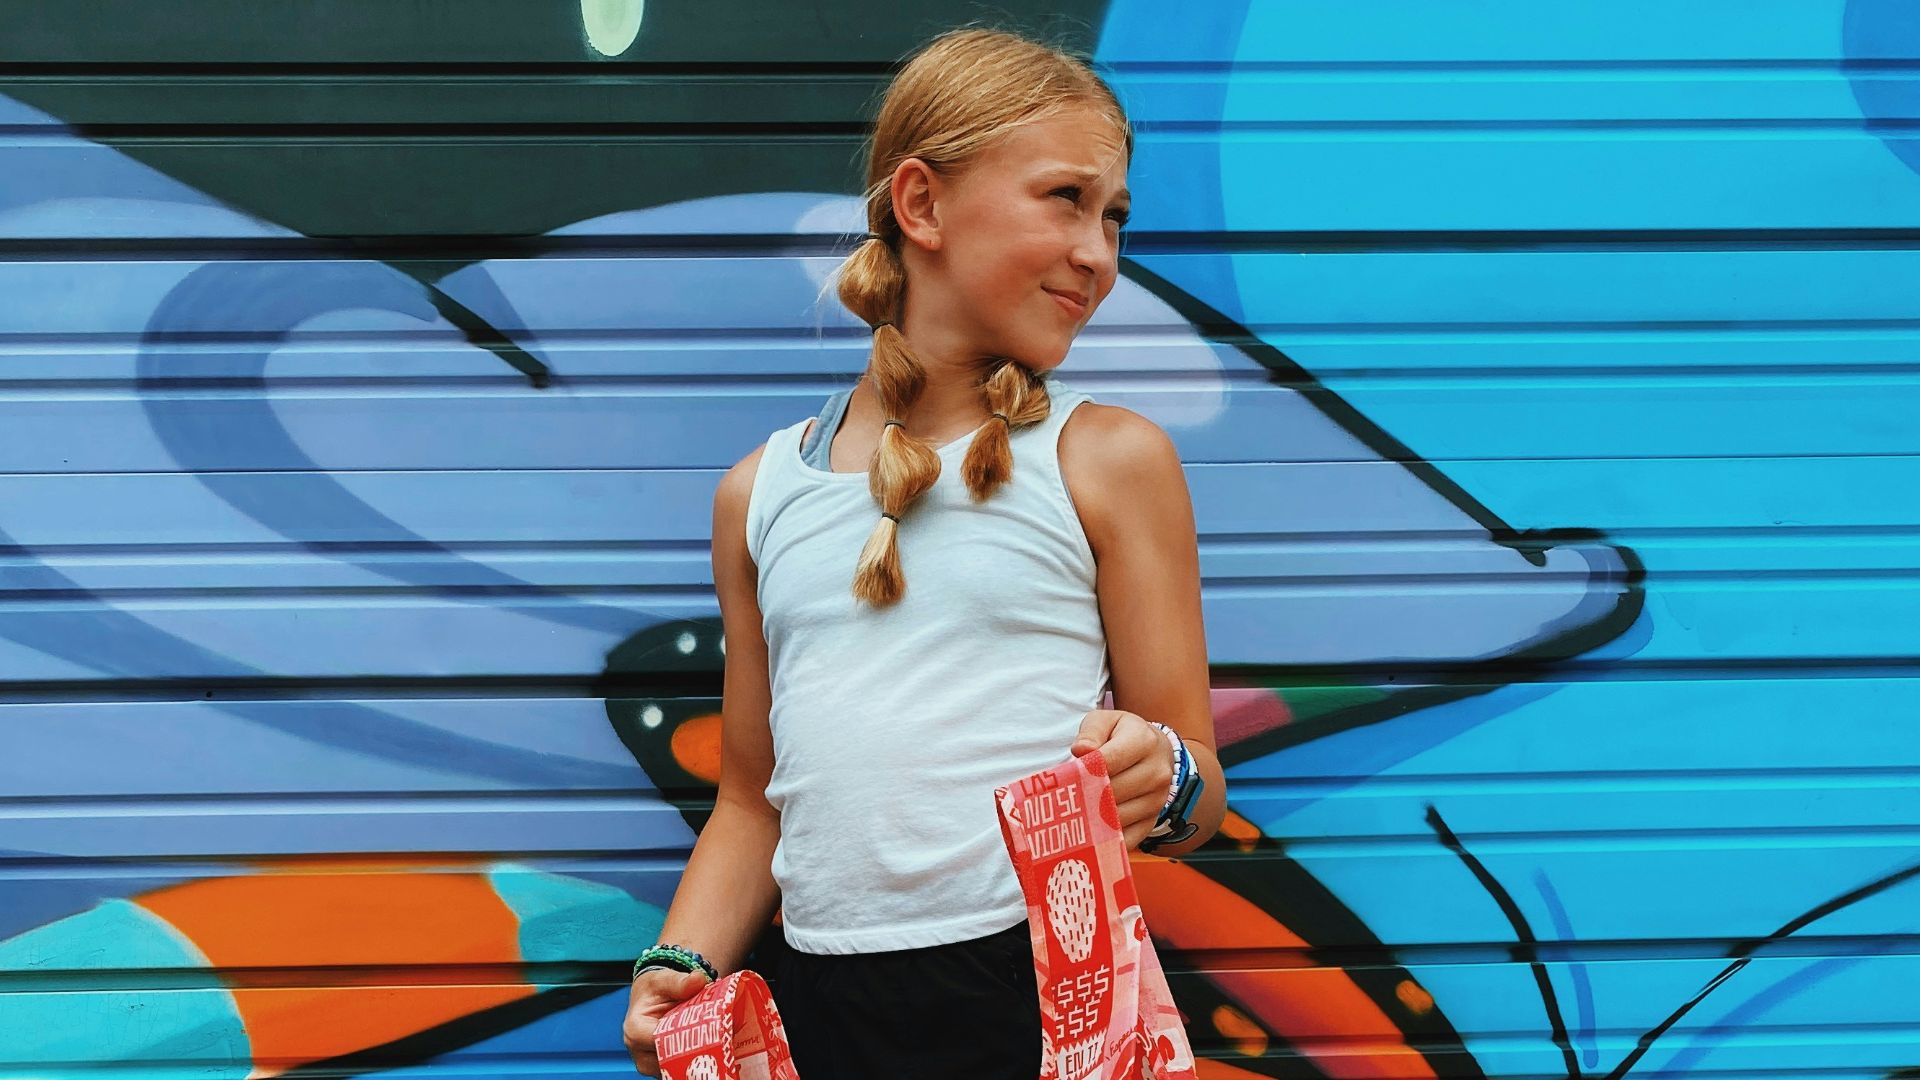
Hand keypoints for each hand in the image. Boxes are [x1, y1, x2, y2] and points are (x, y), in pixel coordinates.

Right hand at [622, 966, 711, 1075]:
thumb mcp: (664, 979)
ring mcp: (652, 1065)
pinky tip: (713, 1044)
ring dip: (699, 1054)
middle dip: (697, 1046)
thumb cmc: (654, 989)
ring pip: (680, 1066)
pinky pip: (684, 1068)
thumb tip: (698, 979)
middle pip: (673, 1058)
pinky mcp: (664, 1069)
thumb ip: (680, 981)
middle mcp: (640, 1053)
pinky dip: (698, 1057)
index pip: (663, 1041)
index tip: (711, 1025)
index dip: (688, 1034)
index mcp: (635, 1030)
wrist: (650, 998)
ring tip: (719, 1037)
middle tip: (722, 1033)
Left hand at [1070, 709, 1175, 850]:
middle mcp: (1157, 773)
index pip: (1108, 761)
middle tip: (1065, 796)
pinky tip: (1089, 830)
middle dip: (1085, 795)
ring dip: (1092, 818)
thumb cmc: (1122, 735)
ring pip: (1117, 818)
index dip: (1084, 770)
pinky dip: (1105, 838)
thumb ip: (1090, 732)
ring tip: (1074, 811)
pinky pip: (1125, 839)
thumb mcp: (1106, 721)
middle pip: (1112, 792)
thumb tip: (1081, 751)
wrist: (1157, 752)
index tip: (1067, 775)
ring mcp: (1157, 801)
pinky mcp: (1152, 822)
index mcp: (1144, 742)